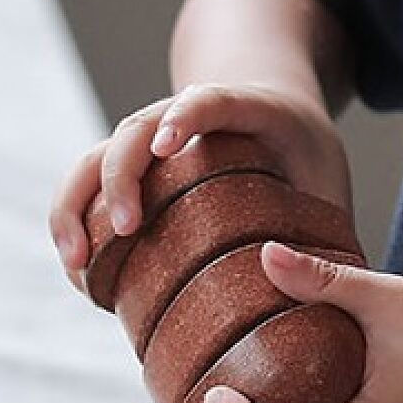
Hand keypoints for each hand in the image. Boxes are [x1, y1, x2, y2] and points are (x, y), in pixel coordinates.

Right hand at [48, 82, 352, 288]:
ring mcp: (148, 142)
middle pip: (136, 129)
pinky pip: (87, 190)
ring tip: (77, 264)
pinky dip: (74, 227)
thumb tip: (324, 303)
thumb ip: (327, 231)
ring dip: (77, 207)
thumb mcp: (327, 181)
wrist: (269, 108)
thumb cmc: (303, 154)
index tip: (169, 144)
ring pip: (95, 158)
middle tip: (126, 229)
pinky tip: (80, 275)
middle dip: (122, 175)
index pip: (211, 100)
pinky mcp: (129, 170)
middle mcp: (183, 117)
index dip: (187, 115)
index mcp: (248, 108)